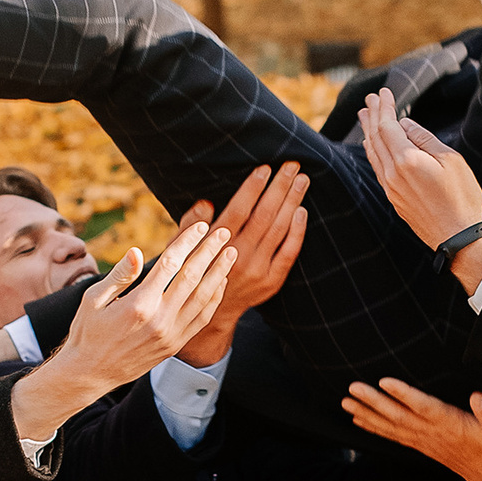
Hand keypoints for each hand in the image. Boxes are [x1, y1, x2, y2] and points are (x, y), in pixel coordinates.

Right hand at [9, 217, 236, 441]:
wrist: (90, 374)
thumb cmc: (87, 331)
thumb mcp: (93, 299)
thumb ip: (119, 274)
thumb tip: (137, 250)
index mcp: (138, 305)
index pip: (170, 264)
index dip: (188, 241)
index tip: (201, 226)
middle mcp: (159, 320)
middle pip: (193, 277)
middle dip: (210, 252)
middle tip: (224, 231)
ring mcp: (171, 335)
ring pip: (204, 298)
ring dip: (220, 273)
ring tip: (231, 253)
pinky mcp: (175, 345)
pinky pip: (202, 318)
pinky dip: (215, 298)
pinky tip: (220, 282)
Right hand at [176, 162, 309, 365]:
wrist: (209, 315)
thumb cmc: (192, 272)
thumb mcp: (179, 249)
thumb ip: (191, 224)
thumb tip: (206, 202)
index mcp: (215, 246)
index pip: (238, 210)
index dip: (253, 188)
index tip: (265, 167)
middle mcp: (238, 257)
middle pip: (264, 215)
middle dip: (280, 187)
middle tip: (292, 165)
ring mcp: (257, 270)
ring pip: (279, 230)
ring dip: (292, 202)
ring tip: (302, 180)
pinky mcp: (271, 282)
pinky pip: (289, 253)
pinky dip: (297, 231)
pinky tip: (301, 211)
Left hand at [341, 380, 481, 480]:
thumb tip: (479, 398)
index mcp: (452, 426)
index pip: (424, 408)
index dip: (404, 395)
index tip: (385, 382)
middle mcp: (433, 435)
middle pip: (398, 417)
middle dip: (374, 402)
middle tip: (353, 389)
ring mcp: (425, 442)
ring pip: (391, 427)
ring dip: (367, 414)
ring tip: (346, 402)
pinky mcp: (422, 446)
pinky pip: (394, 436)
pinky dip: (375, 428)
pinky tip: (360, 419)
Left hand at [359, 88, 481, 253]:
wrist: (458, 237)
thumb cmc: (461, 197)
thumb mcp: (451, 160)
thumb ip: (424, 139)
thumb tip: (405, 124)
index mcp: (406, 160)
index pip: (388, 126)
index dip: (384, 107)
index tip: (383, 92)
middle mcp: (392, 174)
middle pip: (376, 138)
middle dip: (373, 115)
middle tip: (369, 99)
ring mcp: (390, 188)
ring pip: (373, 154)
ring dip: (368, 132)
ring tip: (365, 116)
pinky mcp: (394, 198)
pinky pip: (377, 168)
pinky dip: (372, 151)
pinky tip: (372, 145)